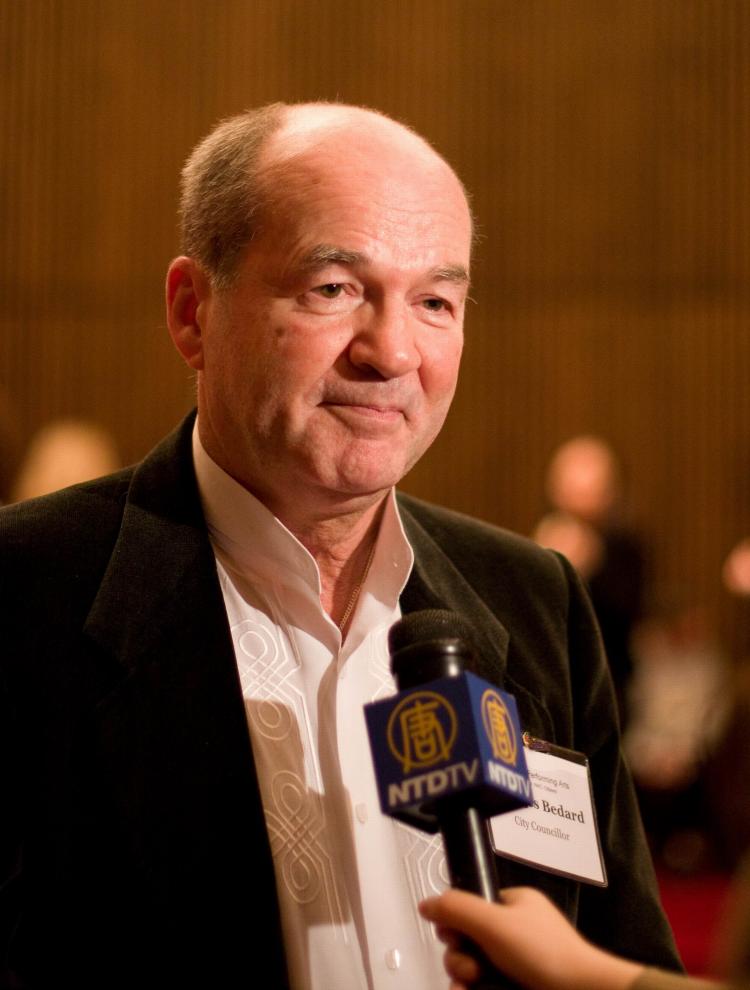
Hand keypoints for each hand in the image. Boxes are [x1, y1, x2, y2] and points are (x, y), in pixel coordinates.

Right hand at [419, 887, 644, 989]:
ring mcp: (518, 966)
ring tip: (472, 988)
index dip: (455, 924)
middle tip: (470, 970)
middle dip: (460, 958)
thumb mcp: (494, 922)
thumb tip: (425, 904)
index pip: (471, 909)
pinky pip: (485, 989)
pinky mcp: (517, 989)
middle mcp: (515, 934)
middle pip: (467, 943)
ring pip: (474, 971)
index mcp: (514, 906)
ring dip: (463, 981)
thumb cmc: (542, 953)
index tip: (453, 937)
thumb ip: (456, 909)